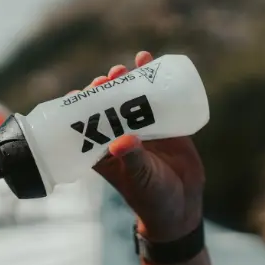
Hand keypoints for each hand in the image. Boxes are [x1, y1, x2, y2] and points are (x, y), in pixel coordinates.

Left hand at [69, 51, 205, 241]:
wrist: (183, 205)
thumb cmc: (153, 198)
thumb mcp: (140, 179)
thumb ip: (132, 159)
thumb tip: (121, 142)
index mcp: (103, 151)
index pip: (86, 124)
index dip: (81, 106)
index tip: (80, 92)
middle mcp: (120, 136)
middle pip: (107, 105)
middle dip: (105, 88)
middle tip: (108, 77)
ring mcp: (142, 129)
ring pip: (130, 97)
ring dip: (125, 79)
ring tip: (124, 68)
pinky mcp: (164, 124)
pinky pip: (156, 97)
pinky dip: (151, 78)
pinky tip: (146, 60)